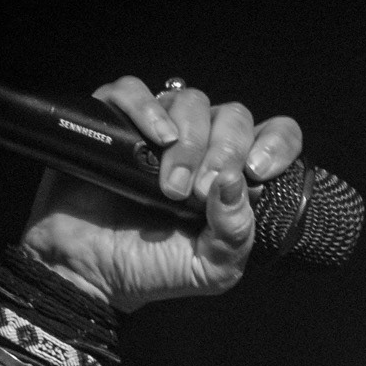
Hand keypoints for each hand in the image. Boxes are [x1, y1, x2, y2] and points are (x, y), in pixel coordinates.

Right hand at [21, 77, 302, 308]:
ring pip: (191, 99)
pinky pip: (132, 90)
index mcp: (233, 174)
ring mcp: (157, 130)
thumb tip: (235, 183)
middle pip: (233, 115)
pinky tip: (156, 136)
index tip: (257, 172)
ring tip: (170, 187)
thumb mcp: (212, 267)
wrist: (90, 275)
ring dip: (189, 141)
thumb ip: (236, 231)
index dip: (276, 144)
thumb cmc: (153, 269)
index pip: (275, 134)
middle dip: (224, 152)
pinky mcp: (113, 122)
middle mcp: (202, 144)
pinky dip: (147, 108)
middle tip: (199, 194)